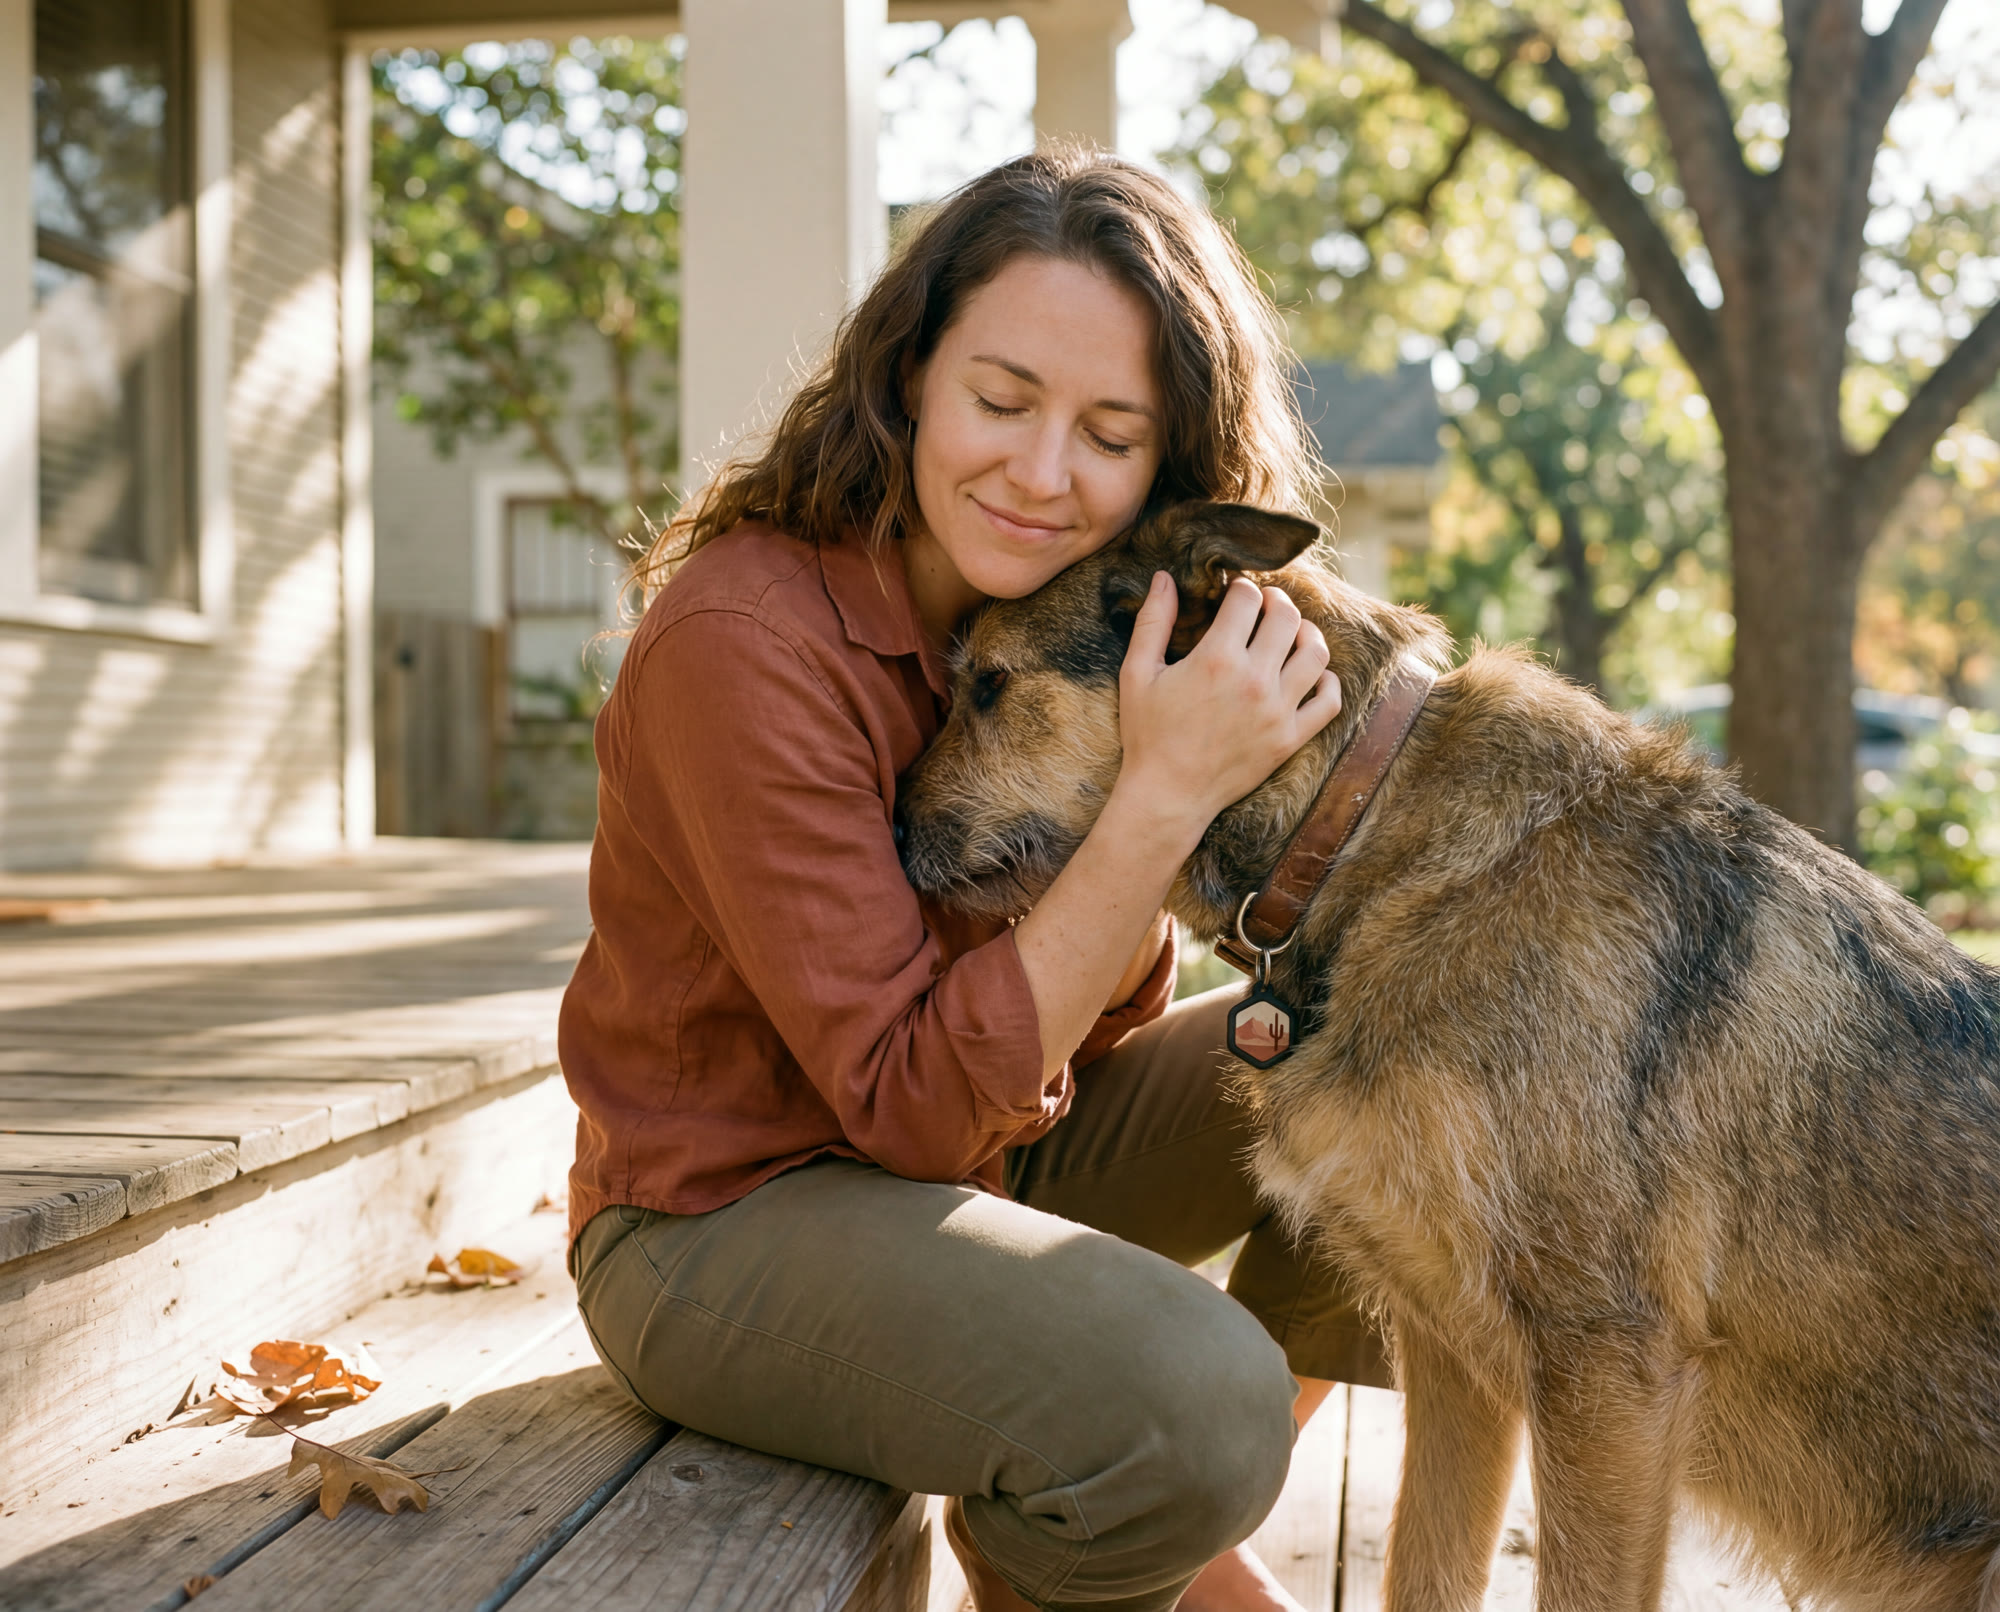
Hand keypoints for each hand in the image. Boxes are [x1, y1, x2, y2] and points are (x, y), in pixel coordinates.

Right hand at [1117, 572, 1341, 829]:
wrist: (1168, 795)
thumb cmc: (1148, 734)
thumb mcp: (1137, 674)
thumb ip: (1152, 622)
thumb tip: (1164, 577)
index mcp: (1216, 658)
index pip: (1247, 598)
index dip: (1241, 587)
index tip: (1235, 593)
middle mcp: (1254, 680)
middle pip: (1287, 617)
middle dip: (1277, 601)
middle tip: (1266, 605)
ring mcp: (1277, 711)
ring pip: (1316, 653)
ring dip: (1307, 633)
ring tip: (1293, 633)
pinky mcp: (1290, 738)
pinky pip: (1328, 702)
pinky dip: (1327, 682)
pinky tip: (1311, 675)